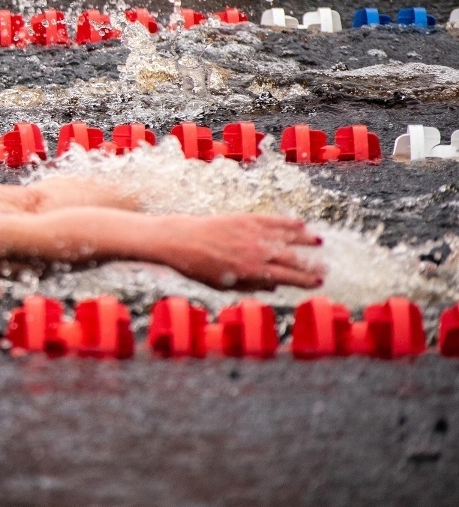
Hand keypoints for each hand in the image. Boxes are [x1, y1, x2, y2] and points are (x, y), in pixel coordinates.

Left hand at [158, 214, 324, 290]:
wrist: (180, 241)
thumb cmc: (200, 267)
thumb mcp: (225, 285)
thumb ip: (252, 286)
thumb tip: (275, 287)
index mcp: (252, 271)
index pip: (287, 277)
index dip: (305, 280)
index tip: (319, 283)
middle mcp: (256, 252)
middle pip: (292, 258)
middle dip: (311, 264)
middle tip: (326, 267)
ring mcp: (252, 233)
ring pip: (286, 236)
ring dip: (305, 239)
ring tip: (319, 242)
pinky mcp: (245, 219)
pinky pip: (272, 220)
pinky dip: (287, 222)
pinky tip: (300, 223)